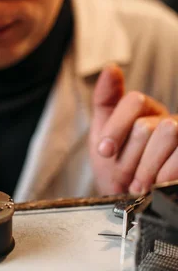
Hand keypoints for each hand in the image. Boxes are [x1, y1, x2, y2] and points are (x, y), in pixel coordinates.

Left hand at [89, 65, 177, 195]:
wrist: (130, 202)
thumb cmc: (117, 168)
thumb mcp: (102, 135)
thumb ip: (105, 100)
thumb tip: (111, 67)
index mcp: (145, 110)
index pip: (134, 102)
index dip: (115, 128)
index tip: (105, 151)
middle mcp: (167, 118)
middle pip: (146, 124)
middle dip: (131, 156)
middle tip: (126, 176)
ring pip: (169, 134)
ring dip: (147, 167)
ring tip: (138, 185)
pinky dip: (166, 173)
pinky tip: (157, 184)